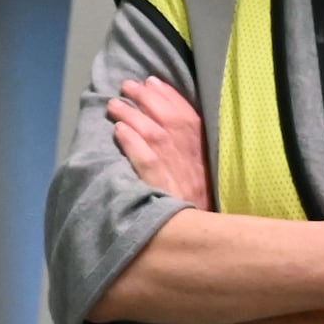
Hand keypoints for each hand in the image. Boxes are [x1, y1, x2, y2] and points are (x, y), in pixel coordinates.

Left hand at [108, 76, 213, 207]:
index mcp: (205, 155)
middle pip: (171, 122)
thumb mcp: (202, 175)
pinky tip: (119, 132)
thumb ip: (189, 152)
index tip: (152, 81)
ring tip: (115, 105)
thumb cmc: (199, 207)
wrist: (207, 242)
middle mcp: (194, 162)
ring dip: (134, 117)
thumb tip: (165, 122)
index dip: (170, 96)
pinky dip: (134, 145)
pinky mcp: (164, 193)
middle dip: (148, 99)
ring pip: (156, 138)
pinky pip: (148, 164)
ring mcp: (179, 177)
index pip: (189, 117)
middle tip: (127, 87)